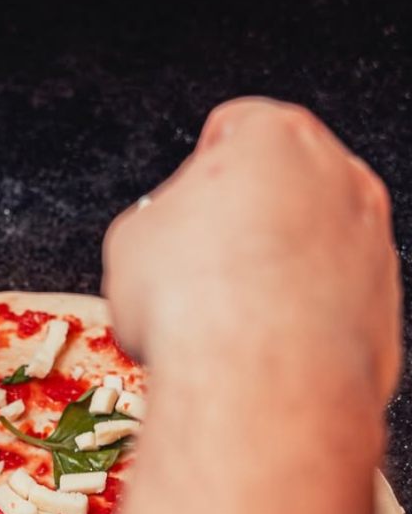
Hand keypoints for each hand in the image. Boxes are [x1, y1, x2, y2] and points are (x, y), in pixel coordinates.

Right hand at [104, 97, 400, 405]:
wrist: (256, 385)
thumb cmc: (198, 306)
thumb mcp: (130, 243)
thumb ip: (158, 223)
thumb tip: (162, 244)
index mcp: (275, 139)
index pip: (235, 128)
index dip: (200, 171)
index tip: (185, 206)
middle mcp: (339, 180)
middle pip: (286, 185)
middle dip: (247, 220)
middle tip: (202, 264)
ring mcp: (371, 244)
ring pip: (317, 245)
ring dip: (279, 271)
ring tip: (230, 316)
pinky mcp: (384, 308)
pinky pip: (335, 303)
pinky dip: (305, 320)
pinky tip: (264, 347)